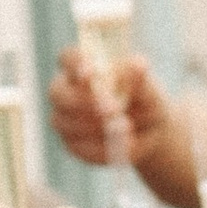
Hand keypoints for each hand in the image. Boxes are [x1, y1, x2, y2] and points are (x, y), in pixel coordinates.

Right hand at [49, 45, 167, 171]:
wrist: (150, 132)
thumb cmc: (145, 100)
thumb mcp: (148, 89)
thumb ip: (140, 79)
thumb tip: (138, 65)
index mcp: (83, 66)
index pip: (68, 58)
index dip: (75, 65)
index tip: (90, 74)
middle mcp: (66, 90)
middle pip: (56, 93)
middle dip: (82, 102)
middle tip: (111, 110)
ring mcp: (64, 118)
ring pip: (66, 123)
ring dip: (96, 128)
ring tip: (127, 128)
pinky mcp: (71, 143)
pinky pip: (78, 148)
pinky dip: (101, 148)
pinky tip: (121, 145)